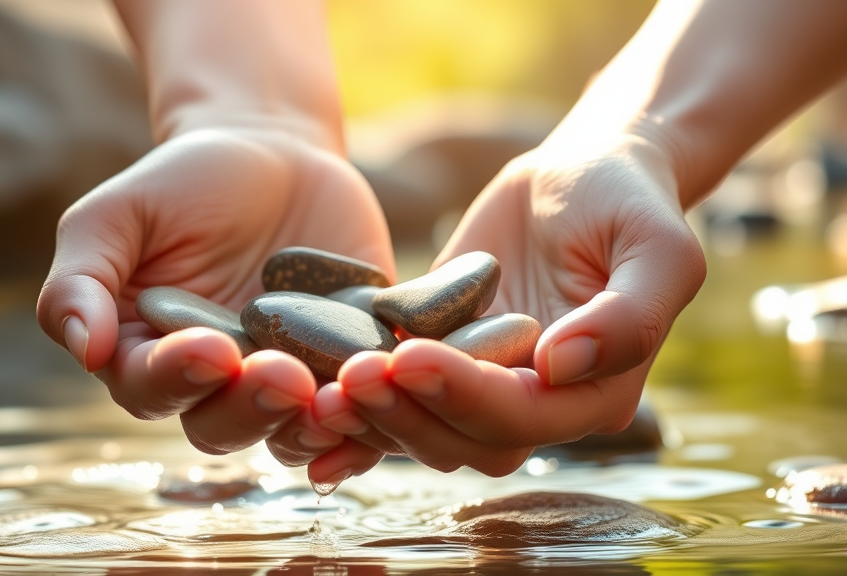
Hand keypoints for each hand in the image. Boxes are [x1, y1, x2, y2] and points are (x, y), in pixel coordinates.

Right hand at [36, 126, 393, 462]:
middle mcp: (214, 384)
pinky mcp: (343, 368)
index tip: (209, 349)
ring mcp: (283, 381)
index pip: (150, 387)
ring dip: (310, 428)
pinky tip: (383, 402)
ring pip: (288, 434)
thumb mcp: (119, 213)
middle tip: (283, 375)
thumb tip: (83, 346)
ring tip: (334, 399)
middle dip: (251, 408)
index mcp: (149, 354)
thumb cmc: (186, 181)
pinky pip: (354, 412)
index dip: (176, 378)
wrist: (275, 154)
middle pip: (221, 426)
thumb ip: (84, 275)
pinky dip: (366, 422)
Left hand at [309, 134, 704, 482]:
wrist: (577, 178)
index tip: (413, 356)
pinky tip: (311, 414)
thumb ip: (629, 315)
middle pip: (466, 440)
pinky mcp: (438, 362)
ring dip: (372, 418)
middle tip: (353, 375)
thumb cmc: (624, 202)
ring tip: (322, 387)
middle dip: (407, 413)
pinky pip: (397, 400)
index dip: (466, 395)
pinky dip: (356, 418)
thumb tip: (561, 365)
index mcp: (593, 391)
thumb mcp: (655, 246)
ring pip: (423, 431)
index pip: (525, 416)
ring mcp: (482, 388)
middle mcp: (537, 405)